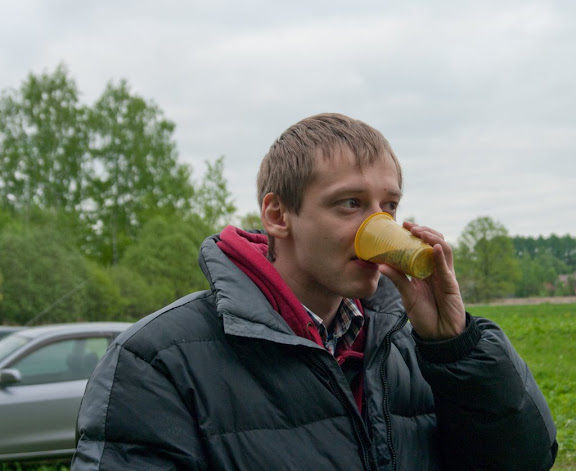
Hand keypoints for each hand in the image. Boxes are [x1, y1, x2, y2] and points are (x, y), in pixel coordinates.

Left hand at [377, 221, 465, 339]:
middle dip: (423, 231)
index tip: (402, 224)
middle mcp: (437, 268)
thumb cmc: (424, 314)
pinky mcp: (451, 285)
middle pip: (434, 242)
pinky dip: (441, 256)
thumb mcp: (407, 294)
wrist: (439, 335)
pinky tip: (435, 247)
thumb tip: (379, 265)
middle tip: (409, 226)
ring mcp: (445, 275)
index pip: (423, 244)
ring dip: (432, 238)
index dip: (415, 233)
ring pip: (443, 249)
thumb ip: (397, 279)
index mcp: (425, 268)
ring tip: (420, 232)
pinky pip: (446, 267)